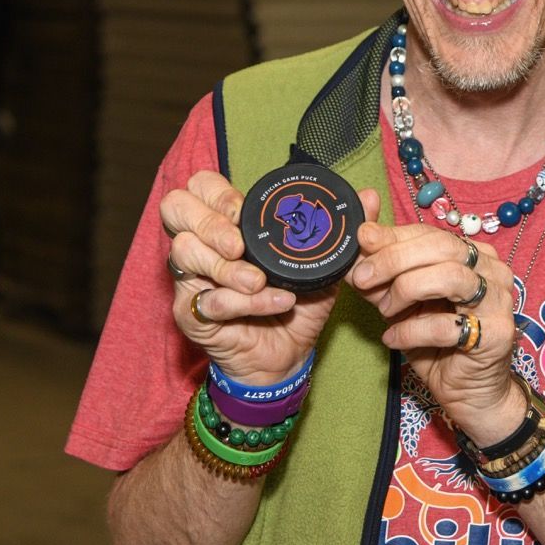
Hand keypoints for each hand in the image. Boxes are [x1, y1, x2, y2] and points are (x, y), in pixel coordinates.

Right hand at [162, 171, 379, 384]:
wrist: (289, 357)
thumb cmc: (299, 305)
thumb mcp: (325, 264)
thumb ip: (344, 230)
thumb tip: (370, 196)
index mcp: (229, 224)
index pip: (200, 187)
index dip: (215, 192)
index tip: (242, 209)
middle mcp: (203, 245)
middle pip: (175, 207)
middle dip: (207, 220)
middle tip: (239, 243)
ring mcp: (192, 279)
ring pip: (184, 252)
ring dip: (226, 266)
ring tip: (259, 281)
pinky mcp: (191, 314)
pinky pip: (209, 300)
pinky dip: (246, 302)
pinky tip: (277, 302)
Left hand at [346, 219, 525, 445]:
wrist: (470, 393)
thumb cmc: (438, 344)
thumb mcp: (403, 305)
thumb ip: (384, 278)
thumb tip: (354, 254)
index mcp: (473, 255)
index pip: (430, 233)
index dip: (393, 237)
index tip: (361, 240)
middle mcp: (492, 270)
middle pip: (441, 246)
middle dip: (395, 258)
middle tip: (363, 277)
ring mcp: (498, 300)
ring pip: (449, 276)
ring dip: (406, 289)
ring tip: (384, 311)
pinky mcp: (496, 334)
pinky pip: (446, 324)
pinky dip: (410, 330)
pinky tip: (392, 339)